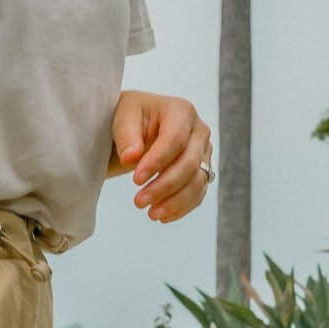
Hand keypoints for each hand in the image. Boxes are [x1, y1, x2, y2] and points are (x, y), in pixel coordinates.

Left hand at [108, 90, 212, 222]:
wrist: (141, 123)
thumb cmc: (133, 116)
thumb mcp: (124, 116)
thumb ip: (126, 135)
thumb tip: (131, 157)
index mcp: (181, 111)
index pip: (175, 138)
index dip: (157, 161)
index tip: (136, 179)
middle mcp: (199, 131)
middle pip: (189, 163)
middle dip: (164, 186)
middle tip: (138, 201)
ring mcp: (204, 152)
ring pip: (197, 182)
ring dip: (175, 201)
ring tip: (151, 213)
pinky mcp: (203, 171)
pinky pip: (198, 193)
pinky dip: (182, 207)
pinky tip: (163, 216)